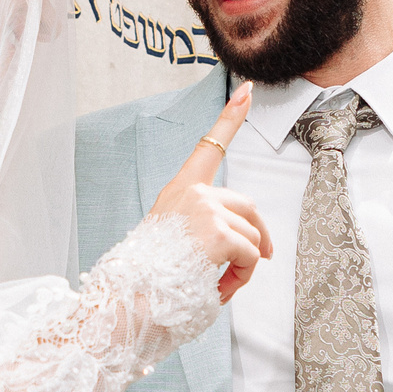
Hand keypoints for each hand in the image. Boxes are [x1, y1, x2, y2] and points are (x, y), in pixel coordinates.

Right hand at [149, 83, 272, 301]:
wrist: (130, 301)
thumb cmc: (148, 280)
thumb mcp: (172, 242)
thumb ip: (202, 230)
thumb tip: (245, 245)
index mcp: (178, 192)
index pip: (208, 147)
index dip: (230, 117)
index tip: (246, 91)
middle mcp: (193, 193)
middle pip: (247, 206)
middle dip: (259, 237)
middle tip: (262, 261)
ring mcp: (206, 210)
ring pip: (251, 238)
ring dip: (244, 268)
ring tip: (218, 287)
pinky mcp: (218, 232)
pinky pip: (250, 255)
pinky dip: (243, 277)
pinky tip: (221, 288)